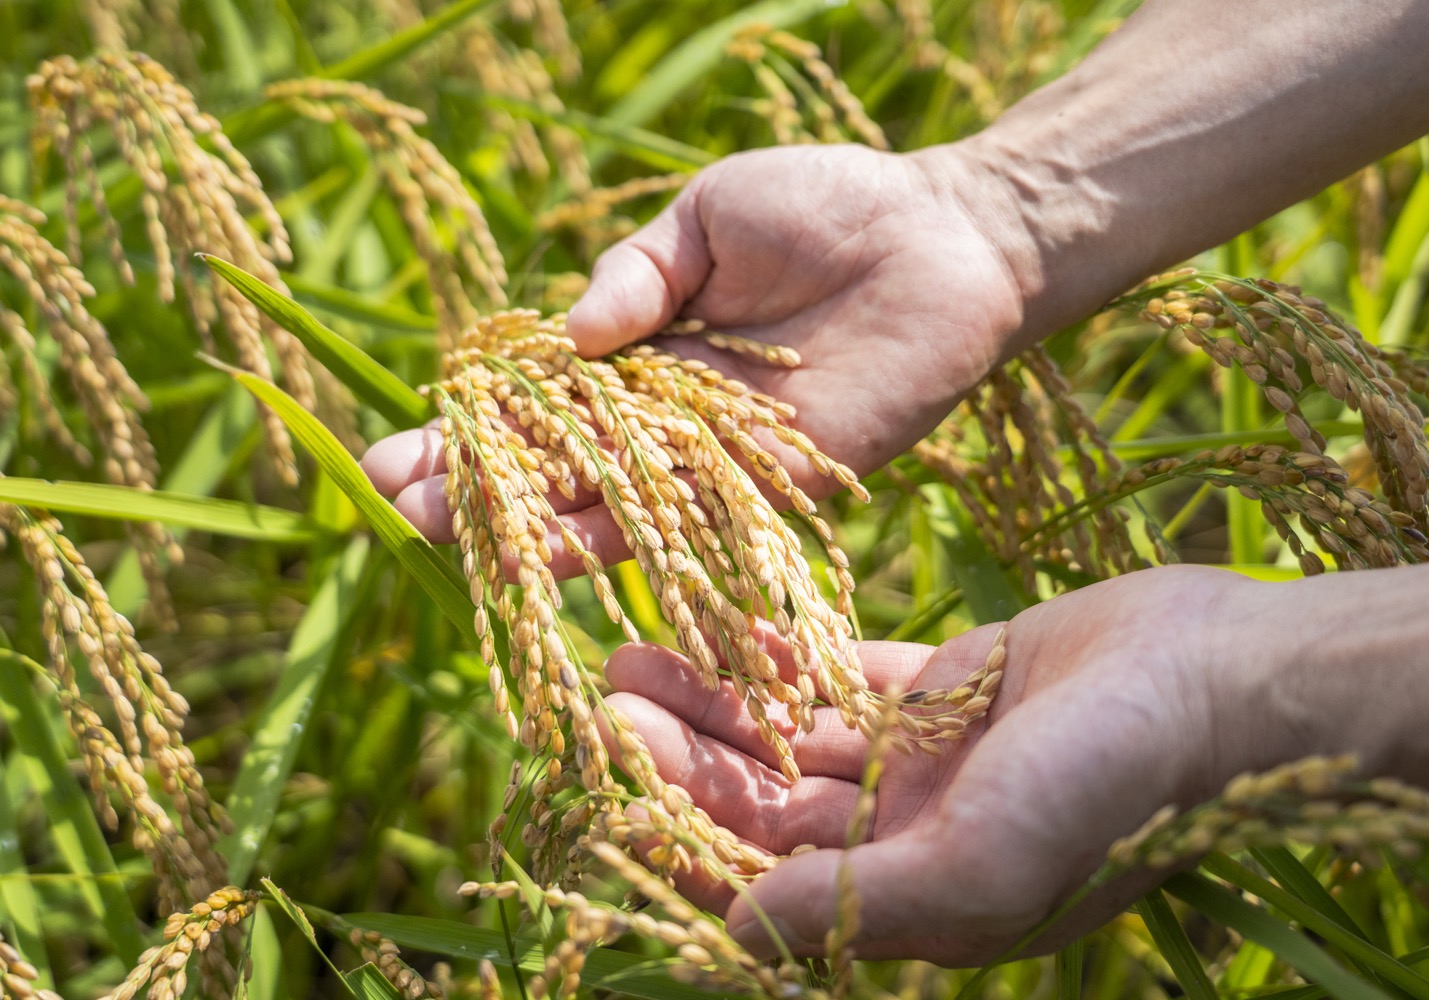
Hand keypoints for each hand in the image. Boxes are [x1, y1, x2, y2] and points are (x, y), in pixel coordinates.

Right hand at [361, 143, 1029, 564]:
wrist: (946, 235)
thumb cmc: (828, 206)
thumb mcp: (706, 216)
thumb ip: (634, 273)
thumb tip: (567, 336)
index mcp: (644, 350)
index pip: (542, 403)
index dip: (472, 429)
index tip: (394, 455)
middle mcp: (672, 418)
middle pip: (564, 466)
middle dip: (480, 489)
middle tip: (392, 512)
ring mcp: (723, 458)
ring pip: (617, 507)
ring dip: (533, 528)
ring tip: (448, 542)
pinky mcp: (781, 481)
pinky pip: (703, 522)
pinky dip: (637, 549)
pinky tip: (561, 563)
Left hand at [602, 564, 1276, 965]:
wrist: (1224, 683)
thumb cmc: (1112, 786)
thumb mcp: (979, 864)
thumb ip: (852, 902)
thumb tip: (728, 935)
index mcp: (908, 900)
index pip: (760, 879)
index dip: (677, 833)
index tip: (609, 771)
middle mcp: (909, 838)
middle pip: (761, 804)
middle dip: (680, 757)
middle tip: (604, 700)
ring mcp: (930, 760)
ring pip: (792, 739)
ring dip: (717, 703)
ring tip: (634, 657)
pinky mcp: (955, 687)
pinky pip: (850, 678)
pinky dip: (790, 658)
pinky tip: (732, 628)